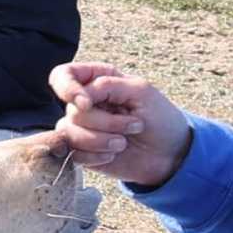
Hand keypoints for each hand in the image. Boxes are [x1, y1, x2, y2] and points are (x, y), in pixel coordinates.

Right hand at [49, 61, 192, 190]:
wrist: (170, 155)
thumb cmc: (160, 119)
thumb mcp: (141, 92)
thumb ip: (107, 85)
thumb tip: (78, 101)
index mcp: (97, 80)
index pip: (62, 76)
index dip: (67, 89)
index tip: (87, 104)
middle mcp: (84, 103)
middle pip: (72, 111)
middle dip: (105, 122)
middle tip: (135, 126)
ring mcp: (80, 128)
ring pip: (69, 133)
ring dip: (100, 141)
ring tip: (123, 143)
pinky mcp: (80, 152)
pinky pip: (72, 153)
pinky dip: (94, 156)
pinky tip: (112, 155)